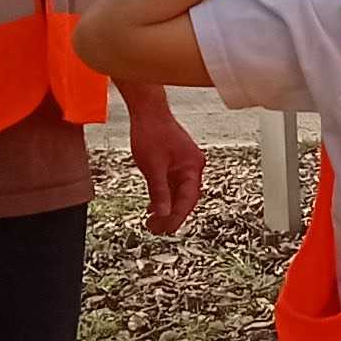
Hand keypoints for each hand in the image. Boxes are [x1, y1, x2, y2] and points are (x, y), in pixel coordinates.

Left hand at [124, 97, 205, 234]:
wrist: (147, 111)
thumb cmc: (152, 132)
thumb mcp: (152, 167)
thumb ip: (159, 192)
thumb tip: (163, 214)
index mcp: (192, 167)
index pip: (188, 200)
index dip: (177, 217)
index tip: (166, 230)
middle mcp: (193, 166)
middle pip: (185, 198)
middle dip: (171, 215)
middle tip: (156, 230)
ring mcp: (184, 164)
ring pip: (178, 192)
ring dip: (166, 207)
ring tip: (152, 222)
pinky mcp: (176, 161)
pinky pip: (172, 184)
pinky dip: (164, 196)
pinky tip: (153, 206)